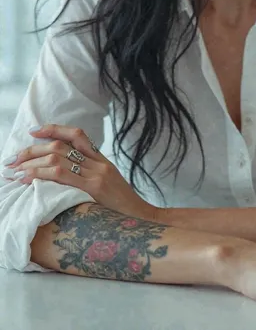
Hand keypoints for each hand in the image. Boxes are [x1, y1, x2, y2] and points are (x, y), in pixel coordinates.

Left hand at [0, 124, 150, 219]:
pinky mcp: (93, 188)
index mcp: (102, 161)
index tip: (34, 131)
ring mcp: (97, 175)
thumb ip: (90, 179)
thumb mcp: (109, 188)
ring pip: (58, 157)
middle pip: (61, 145)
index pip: (77, 135)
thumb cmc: (123, 211)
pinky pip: (62, 175)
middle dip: (33, 149)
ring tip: (15, 170)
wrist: (145, 222)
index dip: (54, 129)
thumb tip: (63, 178)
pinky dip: (40, 175)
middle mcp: (99, 164)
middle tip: (14, 158)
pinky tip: (28, 179)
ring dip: (32, 162)